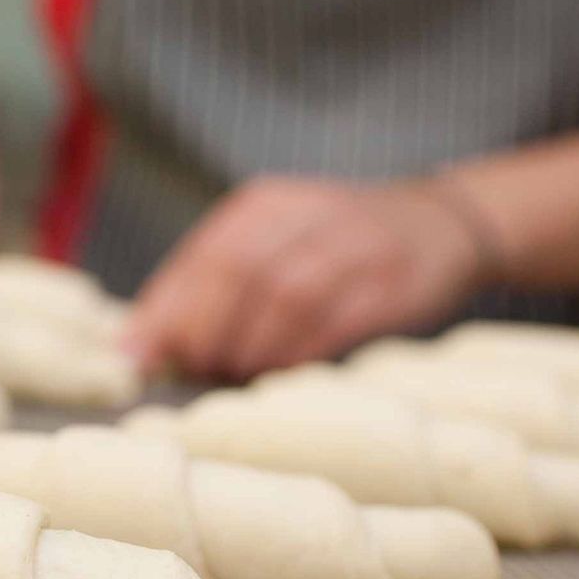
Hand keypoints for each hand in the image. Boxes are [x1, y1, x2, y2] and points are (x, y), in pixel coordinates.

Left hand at [123, 175, 496, 379]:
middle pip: (239, 271)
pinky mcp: (394, 283)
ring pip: (287, 295)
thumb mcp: (270, 245)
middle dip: (205, 329)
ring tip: (235, 373)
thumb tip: (136, 349)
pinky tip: (284, 373)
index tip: (138, 357)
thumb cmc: (333, 248)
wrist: (441, 222)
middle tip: (194, 368)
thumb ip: (206, 288)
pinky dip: (303, 351)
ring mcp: (356, 246)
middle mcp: (307, 216)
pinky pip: (339, 320)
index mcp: (265, 205)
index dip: (165, 310)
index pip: (203, 256)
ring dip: (252, 344)